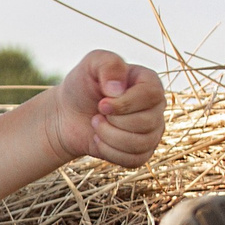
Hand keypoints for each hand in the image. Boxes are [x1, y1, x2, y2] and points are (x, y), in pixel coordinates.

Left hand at [47, 50, 165, 168]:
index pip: (151, 95)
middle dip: (114, 121)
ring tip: (97, 124)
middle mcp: (156, 107)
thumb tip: (118, 89)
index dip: (125, 103)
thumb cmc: (82, 85)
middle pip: (147, 122)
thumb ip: (108, 64)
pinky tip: (99, 140)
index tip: (102, 103)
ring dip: (109, 137)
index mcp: (150, 82)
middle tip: (98, 112)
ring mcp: (152, 131)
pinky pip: (135, 160)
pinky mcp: (143, 152)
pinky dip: (110, 153)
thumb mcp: (91, 65)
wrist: (68, 114)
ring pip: (141, 144)